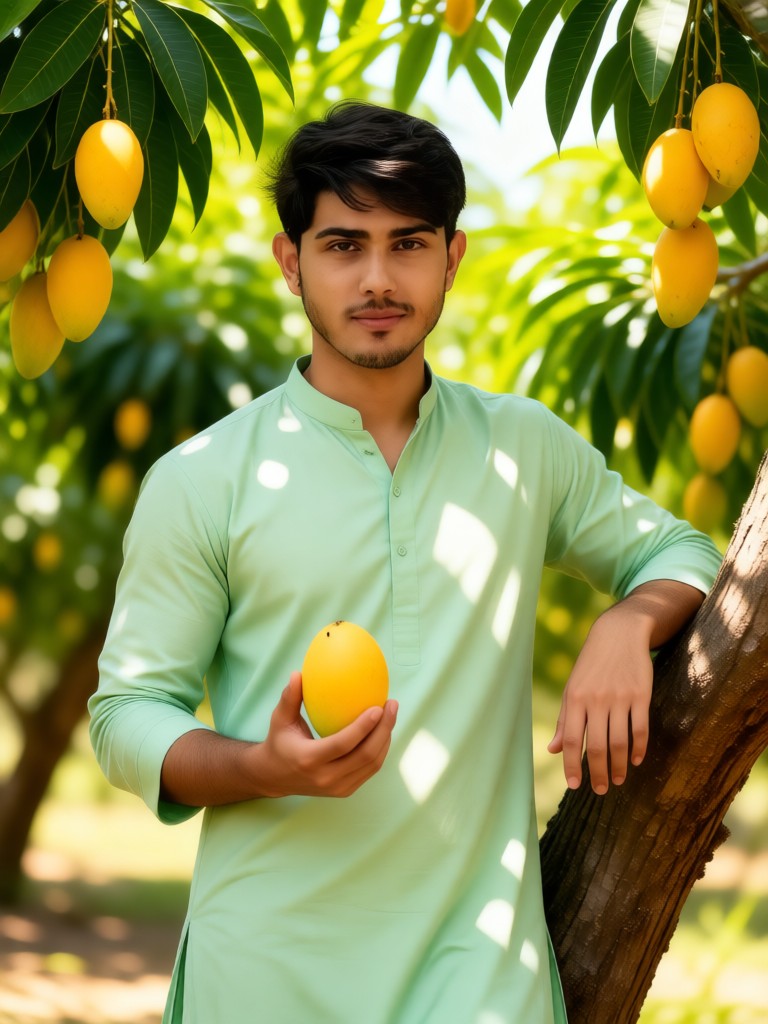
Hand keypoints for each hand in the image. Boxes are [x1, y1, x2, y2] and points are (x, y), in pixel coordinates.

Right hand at [250, 671, 398, 798]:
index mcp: (309, 759)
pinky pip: (369, 769)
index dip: (364, 727)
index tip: (378, 707)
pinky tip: (383, 729)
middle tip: (392, 705)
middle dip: (384, 729)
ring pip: (372, 764)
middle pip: (365, 755)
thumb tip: (298, 674)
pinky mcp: (345, 790)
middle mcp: (326, 777)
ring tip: (391, 714)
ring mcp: (338, 787)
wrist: (275, 778)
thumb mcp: (279, 719)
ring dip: (386, 738)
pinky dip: (380, 749)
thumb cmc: (279, 742)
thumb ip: (289, 697)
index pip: (343, 744)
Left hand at [547, 614, 652, 794]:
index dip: (572, 765)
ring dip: (619, 766)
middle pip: (597, 746)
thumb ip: (565, 720)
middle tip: (601, 790)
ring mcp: (620, 698)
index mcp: (575, 699)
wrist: (618, 634)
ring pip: (619, 742)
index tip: (574, 785)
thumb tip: (553, 750)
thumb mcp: (572, 688)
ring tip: (618, 780)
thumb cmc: (591, 666)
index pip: (572, 740)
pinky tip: (635, 761)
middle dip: (598, 773)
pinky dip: (638, 748)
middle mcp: (596, 700)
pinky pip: (640, 728)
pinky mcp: (641, 695)